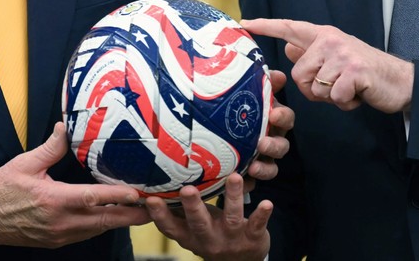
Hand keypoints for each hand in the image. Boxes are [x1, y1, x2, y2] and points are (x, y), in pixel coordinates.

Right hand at [0, 122, 150, 247]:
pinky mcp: (56, 241)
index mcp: (53, 200)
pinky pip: (85, 235)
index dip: (117, 197)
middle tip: (154, 208)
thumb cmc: (1, 189)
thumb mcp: (24, 164)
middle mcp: (60, 221)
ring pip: (97, 230)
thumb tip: (66, 127)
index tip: (137, 194)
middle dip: (131, 215)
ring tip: (140, 212)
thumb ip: (50, 147)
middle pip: (104, 221)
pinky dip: (101, 226)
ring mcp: (59, 235)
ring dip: (118, 221)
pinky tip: (112, 217)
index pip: (93, 199)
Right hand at [145, 173, 270, 260]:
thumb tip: (153, 186)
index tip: (151, 199)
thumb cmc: (212, 236)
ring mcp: (231, 239)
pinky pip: (257, 225)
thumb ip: (178, 212)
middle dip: (193, 206)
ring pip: (231, 218)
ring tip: (234, 178)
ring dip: (232, 197)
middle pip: (199, 223)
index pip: (171, 228)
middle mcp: (209, 239)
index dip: (160, 215)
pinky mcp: (253, 238)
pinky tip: (267, 203)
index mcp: (190, 237)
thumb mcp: (193, 229)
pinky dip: (262, 215)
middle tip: (187, 189)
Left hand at [242, 18, 413, 113]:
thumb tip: (289, 49)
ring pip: (314, 88)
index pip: (289, 28)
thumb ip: (312, 54)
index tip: (243, 23)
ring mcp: (343, 54)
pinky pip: (333, 97)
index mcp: (324, 36)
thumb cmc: (366, 74)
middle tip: (336, 86)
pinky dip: (345, 103)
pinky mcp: (354, 72)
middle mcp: (331, 40)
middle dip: (313, 89)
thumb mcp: (337, 59)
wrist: (401, 81)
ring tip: (349, 88)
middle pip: (298, 73)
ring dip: (331, 97)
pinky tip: (358, 95)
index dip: (265, 26)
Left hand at [243, 69, 293, 191]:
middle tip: (261, 144)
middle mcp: (271, 141)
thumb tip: (277, 74)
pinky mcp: (248, 176)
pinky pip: (251, 184)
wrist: (208, 134)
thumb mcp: (243, 94)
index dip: (283, 117)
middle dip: (274, 146)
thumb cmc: (232, 110)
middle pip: (282, 147)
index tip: (274, 115)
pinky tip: (238, 182)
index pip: (287, 118)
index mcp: (272, 121)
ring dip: (265, 169)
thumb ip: (260, 84)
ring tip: (253, 168)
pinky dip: (246, 184)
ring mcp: (261, 160)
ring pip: (271, 168)